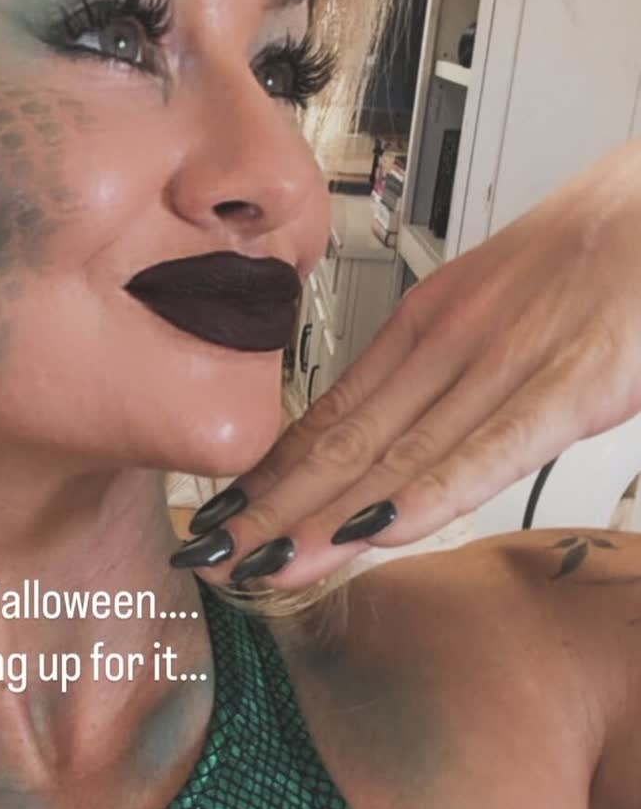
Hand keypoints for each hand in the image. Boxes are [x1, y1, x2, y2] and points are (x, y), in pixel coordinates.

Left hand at [175, 139, 640, 589]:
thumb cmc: (616, 245)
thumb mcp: (515, 307)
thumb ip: (464, 373)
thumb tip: (420, 435)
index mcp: (436, 320)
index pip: (335, 413)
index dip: (273, 474)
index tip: (222, 517)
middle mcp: (454, 339)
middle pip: (343, 440)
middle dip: (271, 507)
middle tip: (208, 557)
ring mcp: (509, 360)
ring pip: (394, 454)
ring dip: (320, 516)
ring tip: (257, 563)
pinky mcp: (573, 382)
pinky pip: (487, 450)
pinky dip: (423, 496)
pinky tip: (369, 535)